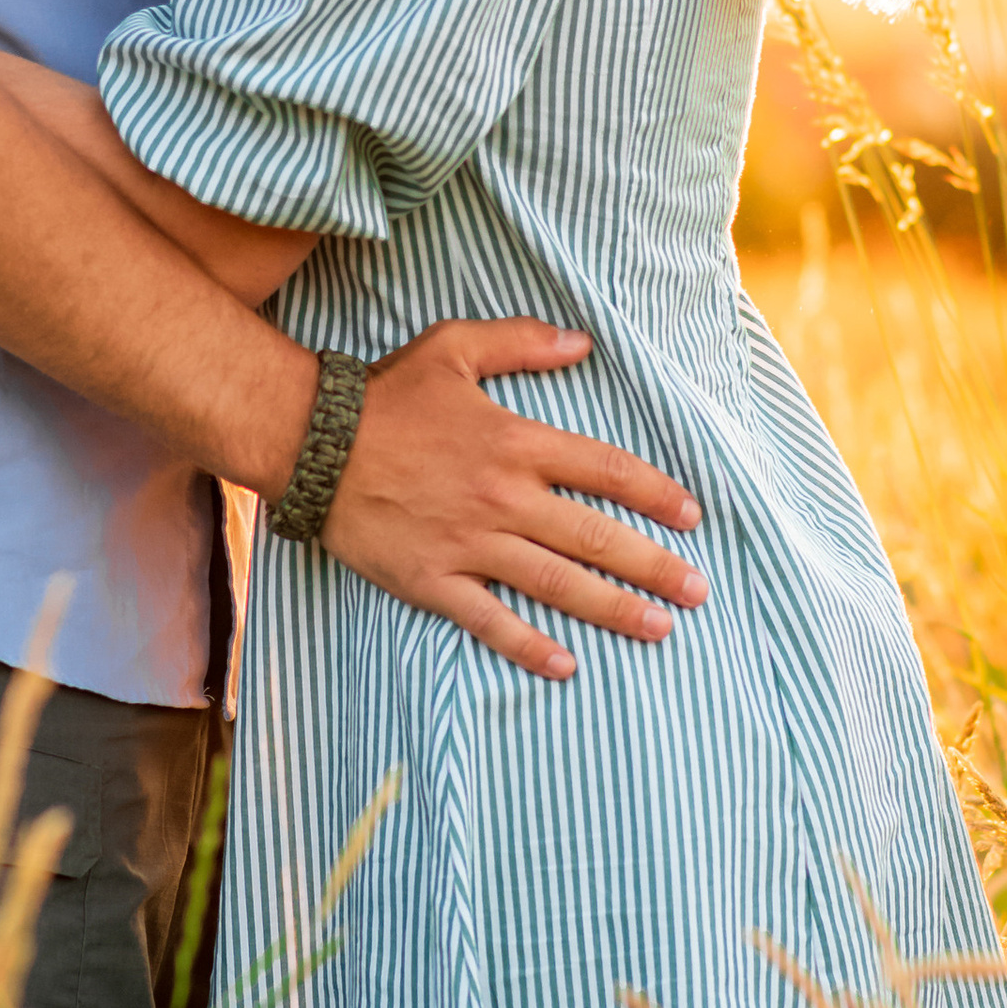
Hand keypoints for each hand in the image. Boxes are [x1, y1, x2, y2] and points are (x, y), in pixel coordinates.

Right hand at [323, 320, 706, 682]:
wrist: (308, 440)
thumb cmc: (384, 393)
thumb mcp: (453, 348)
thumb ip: (521, 343)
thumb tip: (582, 341)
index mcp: (515, 442)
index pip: (606, 471)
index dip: (656, 493)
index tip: (692, 516)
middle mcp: (503, 498)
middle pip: (595, 537)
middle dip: (654, 566)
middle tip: (698, 591)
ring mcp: (469, 544)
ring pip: (557, 583)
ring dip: (613, 609)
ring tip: (659, 628)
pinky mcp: (432, 580)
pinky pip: (490, 621)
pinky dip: (529, 646)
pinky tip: (566, 665)